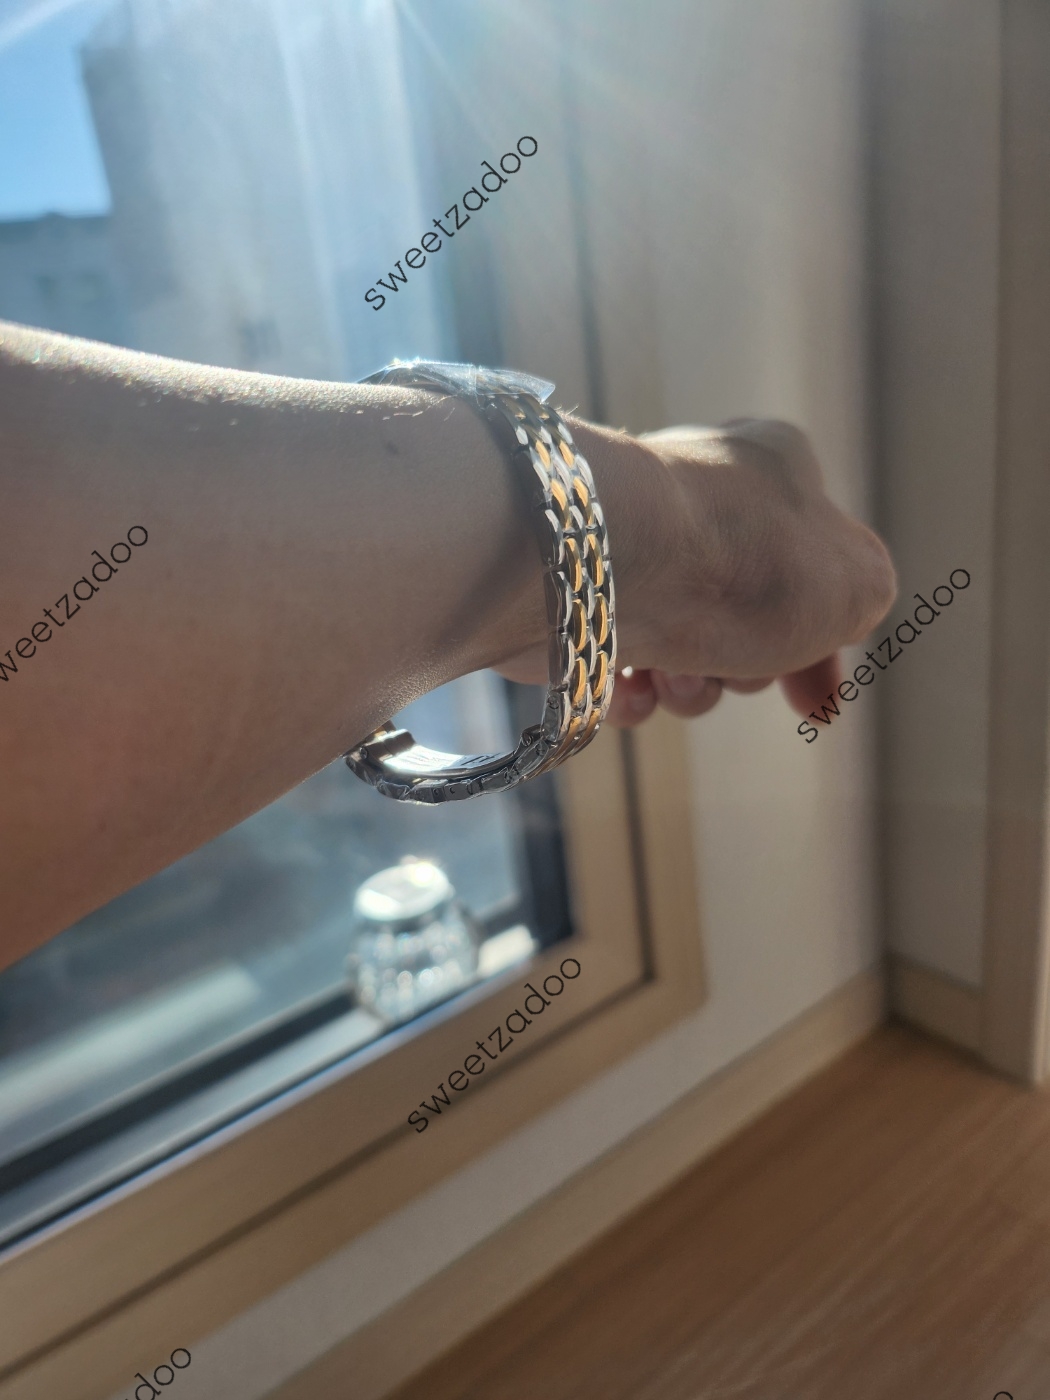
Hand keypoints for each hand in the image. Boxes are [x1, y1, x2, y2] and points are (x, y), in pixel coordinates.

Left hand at [495, 416, 895, 726]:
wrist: (602, 565)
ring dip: (689, 686)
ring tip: (674, 676)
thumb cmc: (737, 565)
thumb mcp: (853, 585)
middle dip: (745, 669)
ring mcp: (630, 547)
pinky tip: (629, 685)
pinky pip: (613, 661)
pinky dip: (627, 689)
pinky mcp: (571, 591)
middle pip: (744, 618)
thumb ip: (864, 596)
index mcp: (773, 472)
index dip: (821, 645)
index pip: (813, 567)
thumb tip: (832, 614)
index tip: (815, 705)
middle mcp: (697, 500)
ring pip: (680, 648)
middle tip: (737, 670)